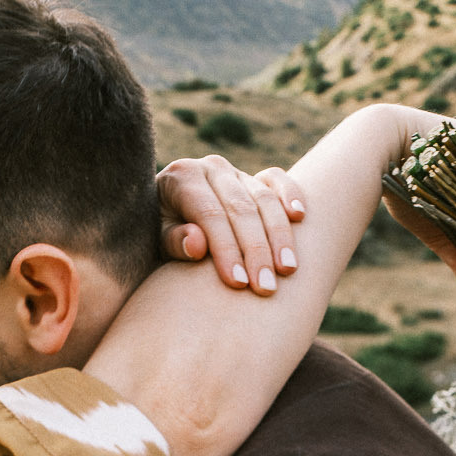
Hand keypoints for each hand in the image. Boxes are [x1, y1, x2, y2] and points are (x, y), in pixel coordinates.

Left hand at [157, 154, 307, 294]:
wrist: (162, 219)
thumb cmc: (155, 236)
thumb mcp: (155, 241)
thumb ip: (173, 241)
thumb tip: (197, 245)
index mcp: (181, 178)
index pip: (209, 214)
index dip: (225, 249)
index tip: (237, 283)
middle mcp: (210, 168)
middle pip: (240, 208)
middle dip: (255, 250)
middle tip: (265, 287)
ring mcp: (234, 172)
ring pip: (263, 199)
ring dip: (279, 236)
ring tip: (287, 270)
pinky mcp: (253, 178)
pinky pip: (277, 180)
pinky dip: (291, 194)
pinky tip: (300, 216)